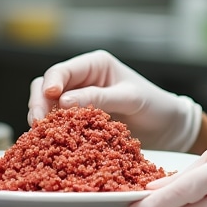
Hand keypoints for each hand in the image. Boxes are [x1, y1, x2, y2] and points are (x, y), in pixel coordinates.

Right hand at [27, 49, 201, 151]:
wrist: (168, 127)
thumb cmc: (155, 105)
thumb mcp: (130, 99)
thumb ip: (99, 98)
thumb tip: (63, 100)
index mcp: (95, 64)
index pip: (62, 71)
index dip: (50, 84)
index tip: (49, 99)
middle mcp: (83, 79)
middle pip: (46, 86)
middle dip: (39, 103)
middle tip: (38, 123)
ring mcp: (79, 99)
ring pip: (47, 105)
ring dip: (43, 118)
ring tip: (42, 134)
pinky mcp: (80, 119)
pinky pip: (59, 123)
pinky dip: (53, 131)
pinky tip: (49, 142)